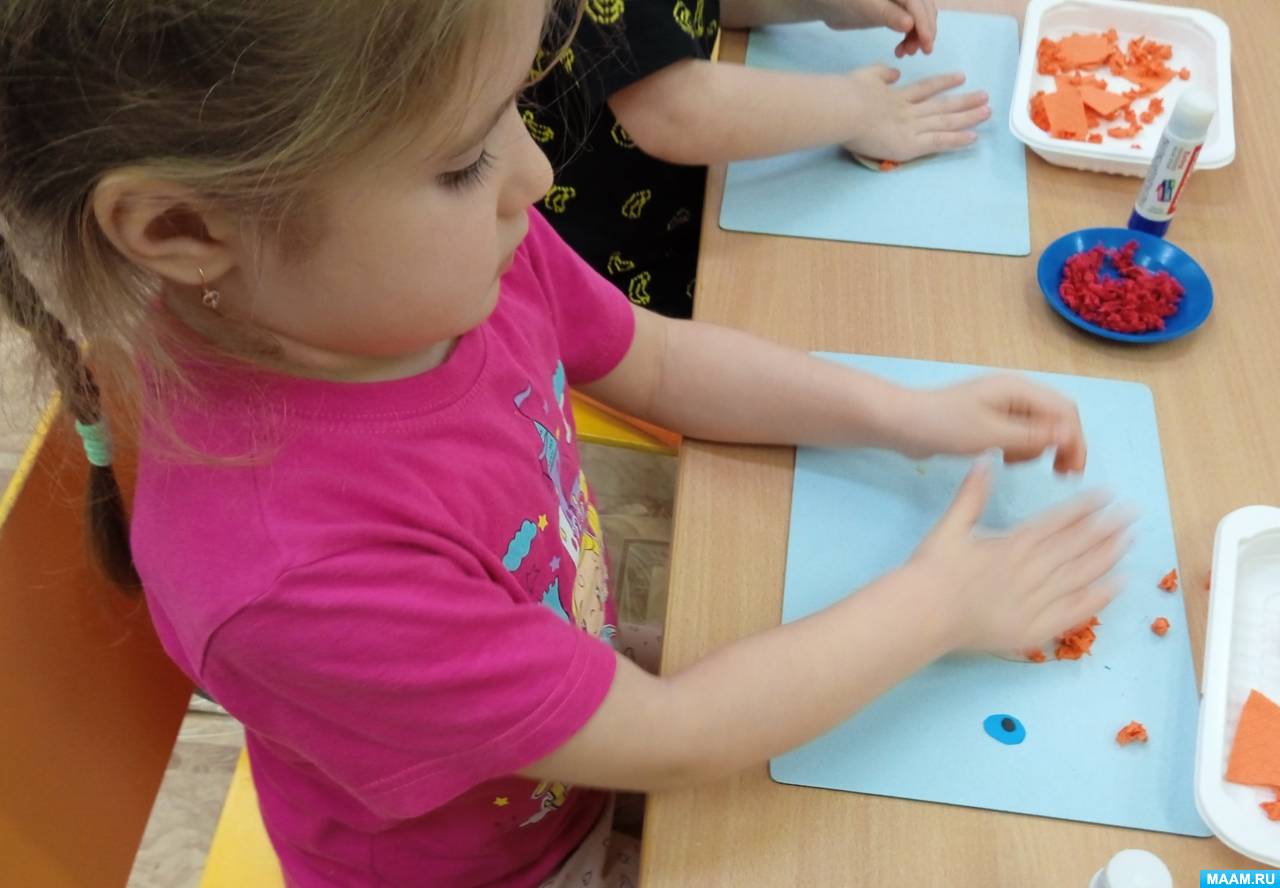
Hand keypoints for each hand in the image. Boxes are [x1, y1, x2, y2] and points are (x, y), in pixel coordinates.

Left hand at [815, 0, 937, 55]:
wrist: (829, 4)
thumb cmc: (845, 1)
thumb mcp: (866, 8)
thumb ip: (888, 15)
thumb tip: (910, 23)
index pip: (919, 4)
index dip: (925, 24)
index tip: (927, 44)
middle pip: (925, 10)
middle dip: (925, 31)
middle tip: (921, 52)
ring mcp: (901, 1)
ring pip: (920, 18)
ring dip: (918, 36)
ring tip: (906, 53)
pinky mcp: (896, 11)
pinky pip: (911, 24)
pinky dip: (910, 37)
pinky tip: (901, 50)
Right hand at [841, 66, 989, 162]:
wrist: (846, 110)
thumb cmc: (848, 96)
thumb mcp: (865, 77)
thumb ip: (882, 75)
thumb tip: (895, 74)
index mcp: (895, 97)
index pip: (925, 88)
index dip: (943, 83)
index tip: (960, 77)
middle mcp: (908, 111)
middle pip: (942, 105)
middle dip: (964, 100)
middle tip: (984, 96)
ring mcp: (912, 128)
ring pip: (946, 121)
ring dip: (968, 116)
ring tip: (987, 111)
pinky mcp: (911, 145)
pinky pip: (939, 142)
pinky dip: (956, 140)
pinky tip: (973, 138)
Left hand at [894, 374, 1086, 473]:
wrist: (901, 423)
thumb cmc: (943, 426)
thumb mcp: (990, 434)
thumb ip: (1031, 435)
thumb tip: (1069, 435)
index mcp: (1018, 389)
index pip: (1064, 411)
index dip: (1074, 440)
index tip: (1071, 471)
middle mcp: (1014, 393)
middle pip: (1055, 418)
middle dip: (1061, 445)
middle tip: (1059, 475)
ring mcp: (1001, 405)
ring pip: (1038, 427)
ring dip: (1036, 448)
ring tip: (1017, 464)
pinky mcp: (989, 419)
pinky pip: (1018, 433)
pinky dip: (1019, 448)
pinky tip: (1004, 459)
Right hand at [907, 463, 1130, 652]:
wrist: (921, 615)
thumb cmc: (932, 571)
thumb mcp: (949, 526)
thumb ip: (972, 495)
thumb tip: (985, 459)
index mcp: (1012, 544)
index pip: (1058, 521)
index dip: (1085, 507)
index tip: (1108, 495)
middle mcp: (1031, 570)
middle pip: (1077, 546)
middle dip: (1106, 527)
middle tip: (1132, 513)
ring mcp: (1036, 601)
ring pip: (1081, 575)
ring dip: (1108, 556)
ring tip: (1130, 540)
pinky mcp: (1036, 628)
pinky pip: (1074, 611)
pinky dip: (1098, 598)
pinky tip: (1117, 584)